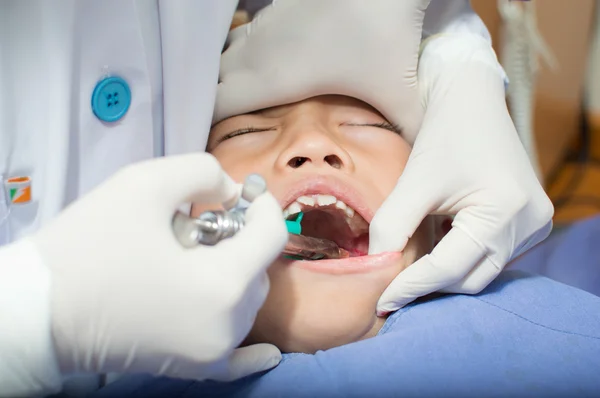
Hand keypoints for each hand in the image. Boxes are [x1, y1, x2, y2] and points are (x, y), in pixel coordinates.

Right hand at [31, 153, 286, 380]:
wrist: (37, 311)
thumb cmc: (89, 245)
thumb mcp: (145, 183)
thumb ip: (203, 172)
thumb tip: (230, 191)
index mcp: (222, 285)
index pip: (271, 236)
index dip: (263, 206)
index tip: (245, 192)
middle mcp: (227, 326)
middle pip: (258, 270)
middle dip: (240, 239)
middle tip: (200, 223)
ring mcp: (210, 353)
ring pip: (246, 303)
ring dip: (233, 273)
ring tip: (189, 259)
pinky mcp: (191, 369)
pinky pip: (236, 361)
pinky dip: (252, 352)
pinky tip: (267, 353)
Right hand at [215, 0, 430, 138]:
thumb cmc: (381, 32)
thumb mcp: (398, 93)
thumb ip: (404, 132)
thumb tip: (414, 165)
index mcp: (271, 81)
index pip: (214, 106)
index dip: (205, 126)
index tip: (210, 146)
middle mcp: (256, 53)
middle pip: (213, 82)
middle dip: (211, 104)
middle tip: (223, 128)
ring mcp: (263, 27)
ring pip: (226, 56)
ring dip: (227, 79)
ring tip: (241, 101)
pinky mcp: (274, 9)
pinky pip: (243, 38)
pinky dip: (244, 56)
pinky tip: (267, 67)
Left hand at [370, 34, 552, 311]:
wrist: (471, 102)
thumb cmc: (444, 135)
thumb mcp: (414, 181)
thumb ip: (392, 225)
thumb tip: (375, 267)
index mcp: (503, 210)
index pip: (450, 268)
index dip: (412, 287)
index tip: (382, 303)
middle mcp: (528, 223)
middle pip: (470, 277)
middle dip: (429, 285)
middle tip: (392, 289)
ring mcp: (535, 224)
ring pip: (481, 271)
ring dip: (445, 274)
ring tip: (411, 270)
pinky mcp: (530, 222)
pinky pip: (492, 256)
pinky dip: (462, 259)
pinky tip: (438, 249)